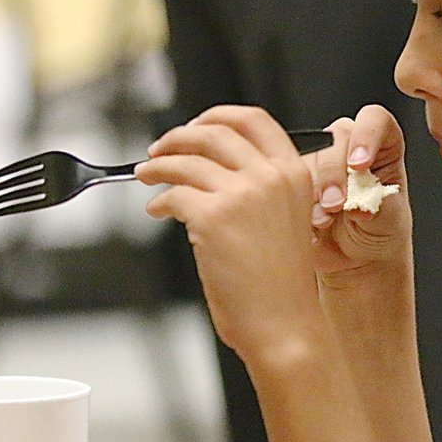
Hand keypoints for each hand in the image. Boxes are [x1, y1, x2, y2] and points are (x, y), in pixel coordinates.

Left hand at [137, 105, 328, 359]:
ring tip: (146, 176)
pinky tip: (157, 211)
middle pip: (213, 132)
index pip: (253, 121)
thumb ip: (259, 190)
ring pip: (186, 160)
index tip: (196, 124)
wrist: (284, 326)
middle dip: (178, 136)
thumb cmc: (282, 287)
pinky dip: (158, 201)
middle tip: (159, 149)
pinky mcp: (212, 218)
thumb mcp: (285, 222)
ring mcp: (242, 195)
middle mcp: (271, 177)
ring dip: (157, 166)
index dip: (217, 116)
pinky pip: (172, 195)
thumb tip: (209, 169)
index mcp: (295, 174)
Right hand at [306, 104, 411, 280]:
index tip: (360, 165)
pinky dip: (298, 204)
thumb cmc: (381, 232)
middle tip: (336, 204)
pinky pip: (286, 181)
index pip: (374, 120)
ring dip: (314, 191)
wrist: (357, 262)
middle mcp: (349, 146)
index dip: (366, 136)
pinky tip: (311, 223)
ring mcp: (320, 162)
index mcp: (382, 145)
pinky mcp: (294, 180)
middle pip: (336, 138)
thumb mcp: (389, 221)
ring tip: (325, 221)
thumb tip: (359, 204)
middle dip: (334, 172)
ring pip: (308, 158)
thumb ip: (377, 205)